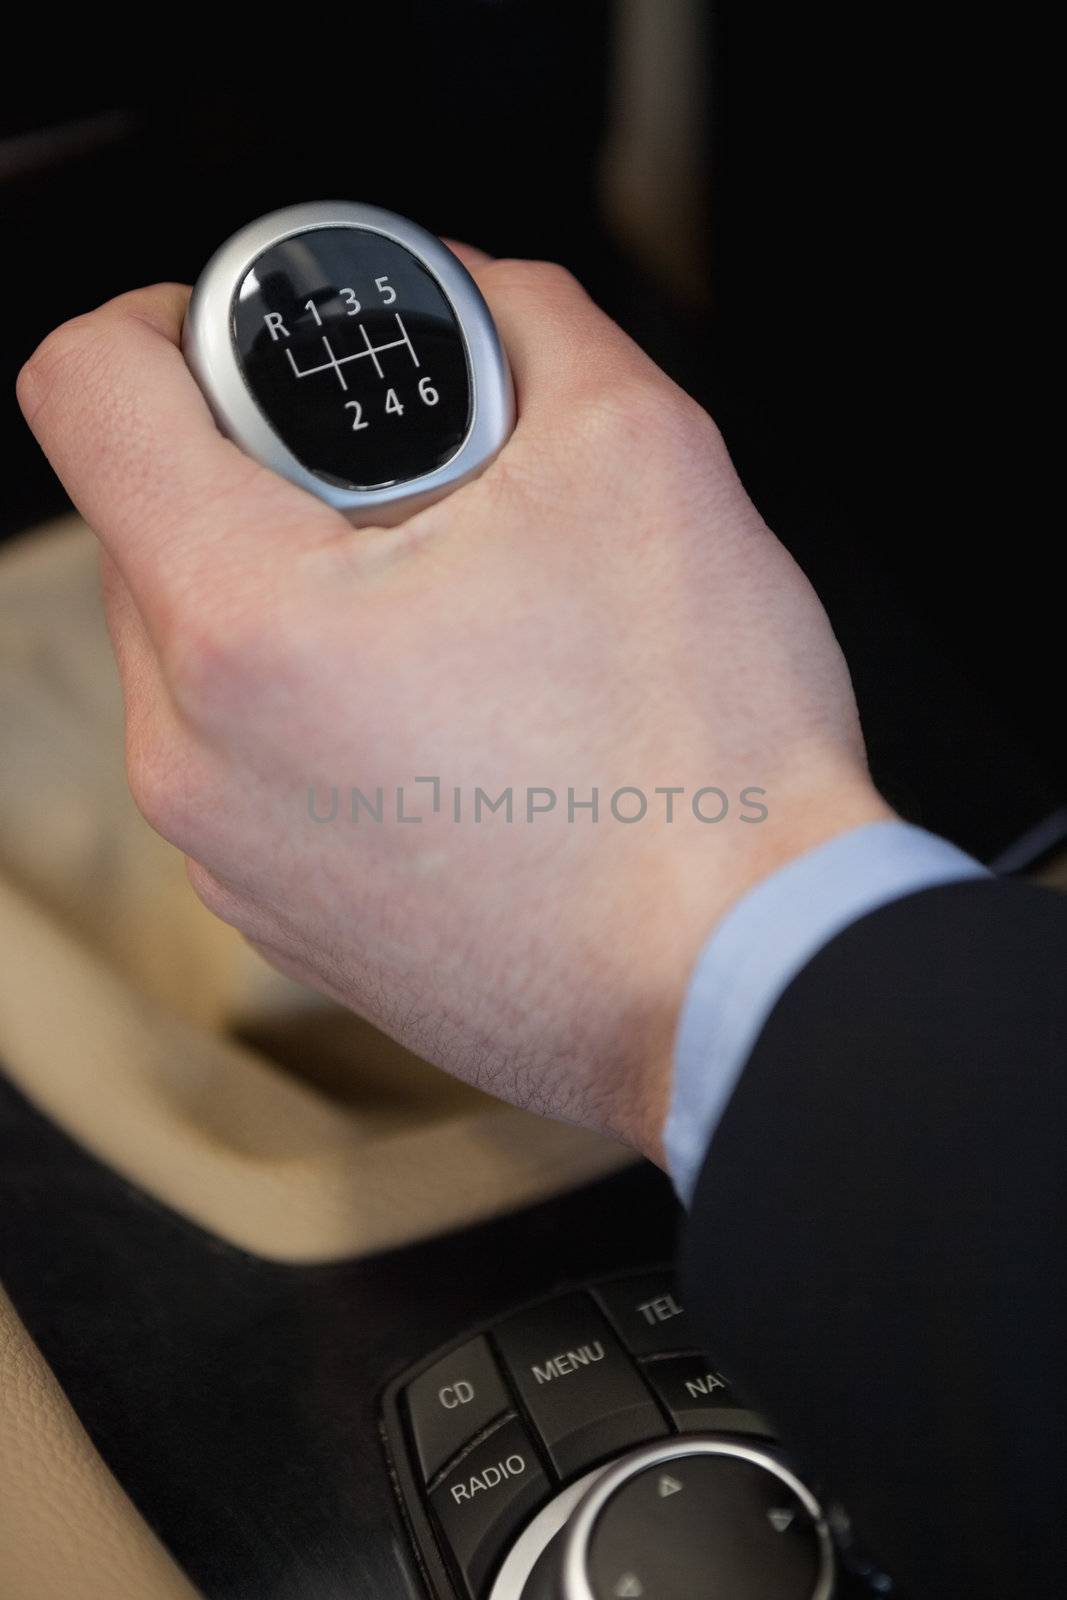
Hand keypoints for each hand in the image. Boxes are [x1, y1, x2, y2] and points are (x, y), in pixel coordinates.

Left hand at [17, 251, 890, 1162]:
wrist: (741, 984)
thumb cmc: (698, 760)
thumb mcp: (643, 450)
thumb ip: (523, 319)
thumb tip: (464, 299)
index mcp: (242, 620)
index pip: (85, 392)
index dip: (157, 321)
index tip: (245, 351)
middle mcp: (195, 754)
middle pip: (147, 530)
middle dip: (264, 480)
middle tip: (410, 501)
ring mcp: (229, 854)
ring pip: (200, 657)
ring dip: (298, 605)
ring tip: (453, 631)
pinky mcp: (280, 917)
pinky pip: (252, 767)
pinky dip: (324, 719)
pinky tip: (458, 738)